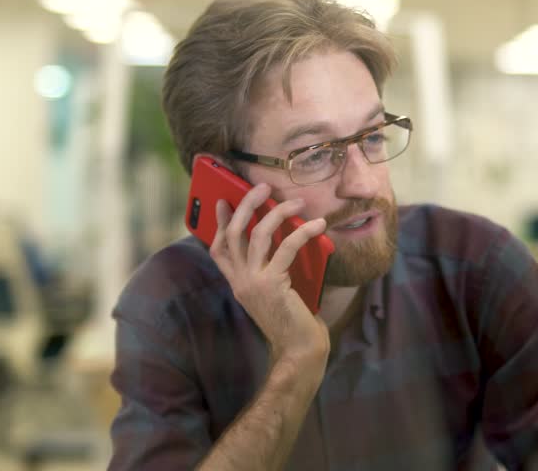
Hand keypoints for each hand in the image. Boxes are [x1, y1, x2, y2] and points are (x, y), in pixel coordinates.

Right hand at [209, 183, 329, 363]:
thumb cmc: (295, 321)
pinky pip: (288, 247)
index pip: (219, 249)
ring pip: (258, 234)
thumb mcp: (277, 291)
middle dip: (246, 205)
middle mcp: (240, 282)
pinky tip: (319, 225)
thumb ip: (274, 269)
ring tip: (297, 201)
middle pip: (233, 233)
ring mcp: (253, 283)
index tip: (223, 201)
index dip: (218, 223)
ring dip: (279, 212)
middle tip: (263, 187)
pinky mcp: (273, 284)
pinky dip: (304, 232)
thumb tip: (288, 235)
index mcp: (239, 284)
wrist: (300, 350)